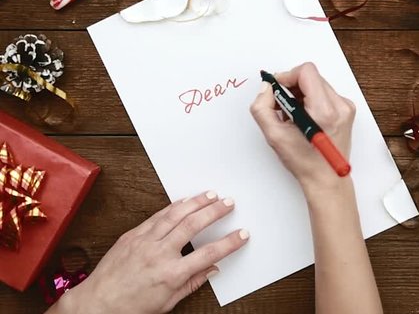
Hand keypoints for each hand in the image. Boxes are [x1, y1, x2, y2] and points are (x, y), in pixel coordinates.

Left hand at [49, 192, 248, 313]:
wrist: (97, 303)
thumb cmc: (130, 307)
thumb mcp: (168, 302)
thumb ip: (193, 282)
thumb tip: (211, 269)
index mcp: (171, 274)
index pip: (209, 254)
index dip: (229, 243)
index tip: (242, 234)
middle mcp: (159, 253)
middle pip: (194, 225)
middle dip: (215, 211)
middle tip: (229, 203)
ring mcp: (145, 241)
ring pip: (175, 214)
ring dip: (196, 202)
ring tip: (211, 194)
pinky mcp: (133, 234)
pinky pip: (157, 215)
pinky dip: (173, 206)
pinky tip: (184, 201)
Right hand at [250, 62, 355, 194]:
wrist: (326, 178)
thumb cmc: (305, 162)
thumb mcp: (274, 136)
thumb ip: (262, 107)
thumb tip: (266, 88)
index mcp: (324, 111)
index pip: (306, 72)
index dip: (287, 76)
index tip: (277, 88)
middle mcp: (339, 106)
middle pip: (311, 77)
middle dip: (293, 87)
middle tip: (282, 106)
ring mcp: (345, 108)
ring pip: (317, 84)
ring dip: (301, 94)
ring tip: (294, 115)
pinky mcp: (346, 111)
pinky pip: (325, 94)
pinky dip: (312, 101)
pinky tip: (305, 118)